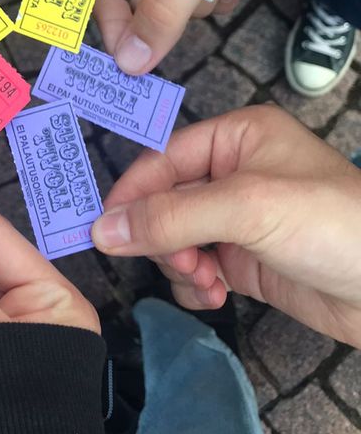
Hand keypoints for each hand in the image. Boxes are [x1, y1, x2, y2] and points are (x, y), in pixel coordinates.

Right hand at [92, 106, 360, 347]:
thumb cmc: (330, 224)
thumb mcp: (246, 208)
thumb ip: (171, 216)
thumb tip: (102, 229)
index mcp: (236, 137)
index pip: (163, 159)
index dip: (133, 194)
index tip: (103, 230)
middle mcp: (234, 172)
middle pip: (165, 201)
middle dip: (163, 235)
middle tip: (178, 262)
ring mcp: (240, 218)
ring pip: (176, 237)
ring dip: (179, 263)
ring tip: (204, 282)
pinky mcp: (248, 260)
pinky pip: (197, 267)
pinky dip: (195, 283)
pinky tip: (214, 296)